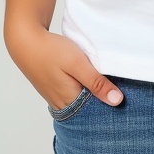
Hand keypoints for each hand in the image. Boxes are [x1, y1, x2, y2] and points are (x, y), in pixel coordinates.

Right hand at [8, 27, 123, 109]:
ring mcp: (56, 96)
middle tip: (124, 93)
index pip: (96, 113)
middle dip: (104, 103)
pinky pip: (74, 94)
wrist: (25, 40)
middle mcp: (62, 104)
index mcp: (69, 101)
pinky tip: (92, 80)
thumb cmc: (51, 51)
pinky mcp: (54, 87)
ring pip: (81, 101)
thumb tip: (117, 101)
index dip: (111, 107)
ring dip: (93, 95)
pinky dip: (84, 89)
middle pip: (88, 109)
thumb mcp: (77, 64)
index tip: (127, 102)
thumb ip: (96, 83)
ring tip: (111, 86)